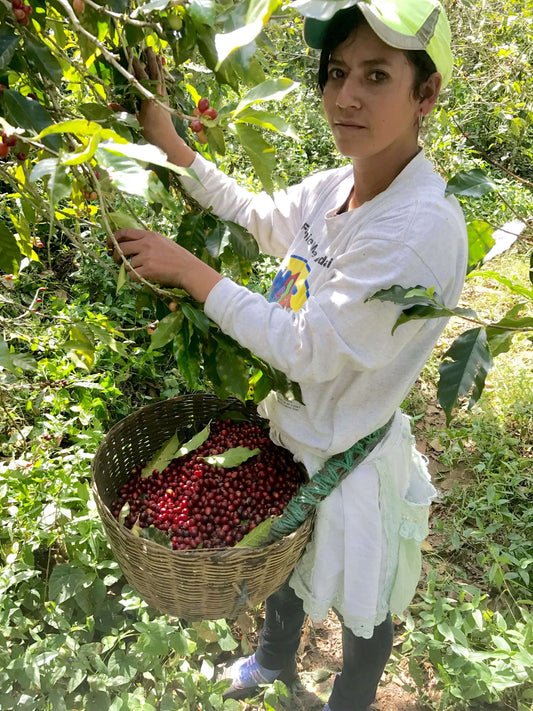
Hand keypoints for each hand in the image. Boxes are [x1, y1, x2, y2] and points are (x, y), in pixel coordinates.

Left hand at [108, 228, 221, 302]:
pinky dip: (135, 278)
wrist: (190, 270)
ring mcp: (146, 257)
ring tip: (140, 271)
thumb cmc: (178, 258)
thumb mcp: (163, 242)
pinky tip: (144, 277)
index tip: (110, 245)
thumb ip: (147, 241)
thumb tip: (129, 245)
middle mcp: (146, 243)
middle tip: (118, 261)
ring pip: (126, 264)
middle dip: (115, 255)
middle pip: (120, 248)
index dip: (113, 239)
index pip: (124, 232)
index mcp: (149, 235)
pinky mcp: (148, 270)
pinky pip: (132, 275)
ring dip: (129, 269)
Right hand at [133, 48, 194, 166]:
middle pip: (155, 74)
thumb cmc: (151, 133)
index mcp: (150, 98)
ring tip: (157, 55)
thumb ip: (122, 112)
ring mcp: (164, 98)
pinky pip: (164, 85)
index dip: (137, 66)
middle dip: (151, 60)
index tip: (132, 54)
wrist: (168, 143)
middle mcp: (159, 96)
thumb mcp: (135, 122)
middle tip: (148, 48)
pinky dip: (162, 77)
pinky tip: (161, 73)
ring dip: (158, 66)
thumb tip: (110, 103)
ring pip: (161, 78)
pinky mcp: (167, 103)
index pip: (142, 78)